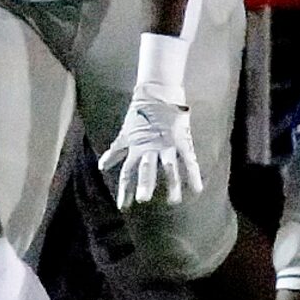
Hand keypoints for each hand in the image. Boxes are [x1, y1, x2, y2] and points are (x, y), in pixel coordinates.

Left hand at [98, 79, 204, 208]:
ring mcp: (167, 145)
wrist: (158, 93)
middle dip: (145, 183)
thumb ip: (116, 152)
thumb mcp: (125, 134)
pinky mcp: (182, 140)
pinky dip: (194, 175)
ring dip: (171, 184)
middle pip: (146, 169)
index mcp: (136, 148)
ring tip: (173, 201)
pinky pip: (189, 160)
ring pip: (169, 167)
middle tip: (143, 199)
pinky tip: (197, 190)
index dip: (125, 189)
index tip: (123, 206)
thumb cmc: (140, 114)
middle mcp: (150, 148)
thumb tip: (101, 167)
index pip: (127, 172)